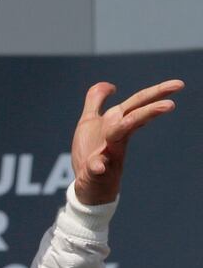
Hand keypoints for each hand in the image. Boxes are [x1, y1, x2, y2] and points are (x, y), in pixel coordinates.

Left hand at [71, 79, 183, 204]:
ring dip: (130, 124)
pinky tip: (99, 166)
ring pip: (119, 134)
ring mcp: (107, 152)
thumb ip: (96, 101)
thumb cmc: (92, 151)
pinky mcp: (95, 169)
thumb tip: (110, 85)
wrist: (89, 183)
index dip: (157, 92)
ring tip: (145, 118)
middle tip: (172, 103)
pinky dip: (98, 165)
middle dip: (152, 108)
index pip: (138, 103)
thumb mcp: (89, 121)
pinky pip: (97, 167)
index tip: (179, 84)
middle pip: (135, 116)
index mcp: (115, 121)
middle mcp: (115, 135)